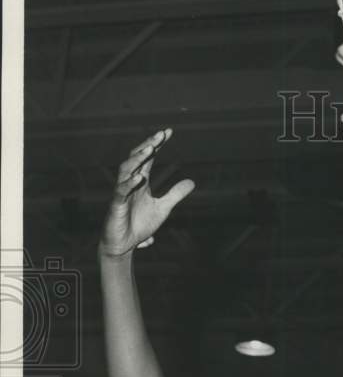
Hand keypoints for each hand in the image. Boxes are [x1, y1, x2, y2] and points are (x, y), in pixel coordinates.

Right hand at [99, 128, 194, 258]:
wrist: (124, 244)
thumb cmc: (139, 224)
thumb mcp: (163, 208)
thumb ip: (175, 194)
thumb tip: (192, 182)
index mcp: (140, 181)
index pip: (148, 158)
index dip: (157, 145)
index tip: (168, 132)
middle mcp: (130, 182)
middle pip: (137, 158)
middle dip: (148, 145)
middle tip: (161, 134)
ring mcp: (122, 192)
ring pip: (126, 170)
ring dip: (138, 159)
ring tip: (151, 149)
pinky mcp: (116, 205)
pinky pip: (121, 191)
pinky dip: (130, 184)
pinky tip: (139, 178)